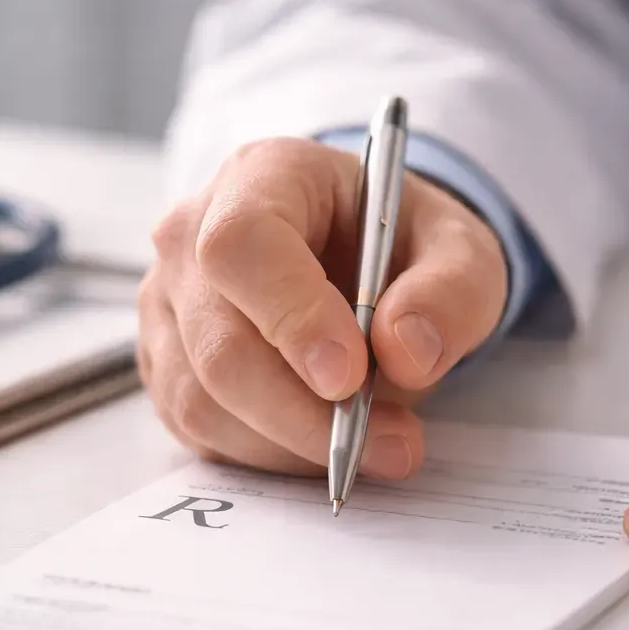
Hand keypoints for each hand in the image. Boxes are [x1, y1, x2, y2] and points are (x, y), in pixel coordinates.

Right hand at [138, 136, 507, 478]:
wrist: (366, 261)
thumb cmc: (401, 243)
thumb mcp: (461, 249)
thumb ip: (450, 292)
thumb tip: (405, 351)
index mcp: (261, 176)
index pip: (241, 244)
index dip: (291, 317)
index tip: (351, 376)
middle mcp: (190, 236)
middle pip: (220, 343)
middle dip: (307, 413)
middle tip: (391, 442)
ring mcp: (168, 305)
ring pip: (205, 401)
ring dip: (295, 443)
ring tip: (374, 442)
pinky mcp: (167, 366)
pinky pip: (202, 431)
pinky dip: (271, 453)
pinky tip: (324, 437)